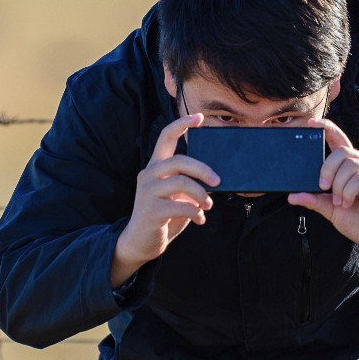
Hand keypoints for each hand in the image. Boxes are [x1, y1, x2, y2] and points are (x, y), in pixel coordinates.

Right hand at [110, 113, 217, 287]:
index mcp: (155, 167)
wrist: (140, 242)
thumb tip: (214, 178)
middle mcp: (149, 175)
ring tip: (208, 205)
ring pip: (181, 183)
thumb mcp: (175, 195)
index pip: (165, 138)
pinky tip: (199, 219)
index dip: (181, 125)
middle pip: (179, 160)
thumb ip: (187, 184)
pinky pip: (181, 206)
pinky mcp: (151, 211)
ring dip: (202, 195)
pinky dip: (195, 212)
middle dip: (203, 170)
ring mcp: (148, 192)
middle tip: (218, 181)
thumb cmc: (162, 216)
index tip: (198, 117)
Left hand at [288, 119, 358, 273]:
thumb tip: (292, 196)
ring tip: (340, 202)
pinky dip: (349, 191)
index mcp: (349, 167)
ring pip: (350, 164)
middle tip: (323, 188)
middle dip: (327, 169)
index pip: (338, 140)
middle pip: (341, 152)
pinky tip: (348, 203)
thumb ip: (315, 201)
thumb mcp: (331, 210)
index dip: (326, 128)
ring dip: (339, 184)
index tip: (311, 123)